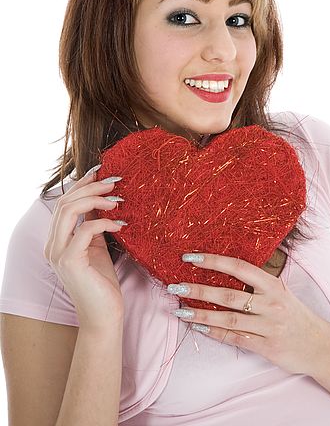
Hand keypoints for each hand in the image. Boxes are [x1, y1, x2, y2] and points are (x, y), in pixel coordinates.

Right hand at [43, 166, 125, 331]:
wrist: (104, 316)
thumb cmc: (103, 283)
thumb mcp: (98, 246)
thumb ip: (95, 223)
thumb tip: (102, 198)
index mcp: (57, 240)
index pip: (64, 202)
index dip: (82, 184)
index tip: (102, 172)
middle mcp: (52, 245)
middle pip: (65, 202)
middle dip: (91, 187)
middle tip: (115, 182)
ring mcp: (58, 254)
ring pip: (69, 210)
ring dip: (95, 199)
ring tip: (117, 198)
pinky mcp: (69, 262)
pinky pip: (85, 230)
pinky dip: (103, 221)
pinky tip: (119, 223)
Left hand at [168, 253, 324, 375]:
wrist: (321, 346)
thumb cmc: (296, 314)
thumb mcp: (281, 291)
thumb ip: (258, 281)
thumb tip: (226, 266)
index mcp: (273, 284)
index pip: (239, 267)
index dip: (214, 261)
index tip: (190, 257)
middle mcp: (271, 303)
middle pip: (228, 294)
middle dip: (198, 290)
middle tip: (175, 286)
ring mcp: (269, 326)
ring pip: (228, 318)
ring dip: (200, 314)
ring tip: (179, 310)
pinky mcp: (267, 347)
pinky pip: (235, 338)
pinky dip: (214, 333)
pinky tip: (198, 327)